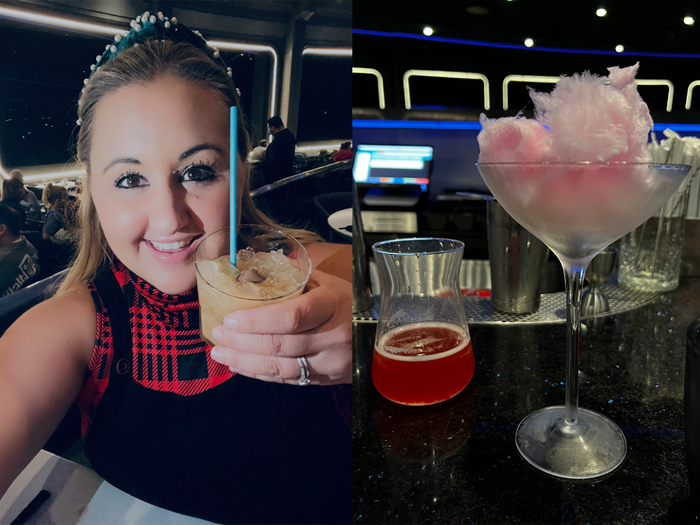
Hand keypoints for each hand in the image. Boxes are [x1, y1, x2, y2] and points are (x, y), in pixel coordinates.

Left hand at [209, 269, 351, 385]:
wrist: (379, 336)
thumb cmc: (349, 303)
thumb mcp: (328, 283)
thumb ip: (294, 278)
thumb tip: (255, 267)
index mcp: (331, 305)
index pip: (291, 317)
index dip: (256, 321)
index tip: (230, 319)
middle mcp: (332, 337)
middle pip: (280, 344)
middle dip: (242, 342)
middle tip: (218, 334)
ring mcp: (329, 362)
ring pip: (280, 367)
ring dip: (245, 361)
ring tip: (221, 353)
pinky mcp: (324, 379)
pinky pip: (287, 379)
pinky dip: (260, 374)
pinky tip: (241, 366)